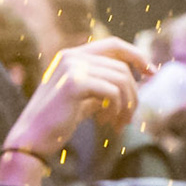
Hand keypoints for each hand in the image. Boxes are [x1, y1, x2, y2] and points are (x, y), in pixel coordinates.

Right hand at [0, 38, 152, 182]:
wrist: (33, 139)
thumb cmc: (59, 120)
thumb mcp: (86, 98)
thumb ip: (104, 84)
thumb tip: (135, 78)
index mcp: (72, 56)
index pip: (114, 45)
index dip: (137, 56)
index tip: (153, 72)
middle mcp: (71, 56)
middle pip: (122, 68)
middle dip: (133, 94)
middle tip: (129, 118)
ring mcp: (71, 67)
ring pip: (121, 80)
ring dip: (126, 106)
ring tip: (118, 124)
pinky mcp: (74, 83)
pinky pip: (113, 92)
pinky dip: (116, 110)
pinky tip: (106, 123)